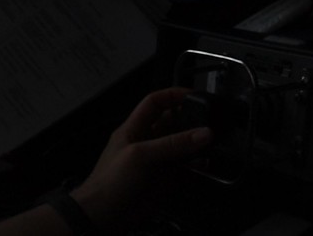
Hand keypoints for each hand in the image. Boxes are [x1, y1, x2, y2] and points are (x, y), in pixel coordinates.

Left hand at [68, 86, 211, 233]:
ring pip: (181, 148)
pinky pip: (184, 170)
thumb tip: (201, 133)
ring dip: (195, 146)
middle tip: (208, 124)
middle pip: (172, 124)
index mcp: (134, 129)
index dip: (173, 95)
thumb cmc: (108, 182)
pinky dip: (196, 167)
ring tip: (210, 144)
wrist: (103, 217)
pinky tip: (204, 165)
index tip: (193, 95)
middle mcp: (146, 143)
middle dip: (190, 122)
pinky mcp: (163, 182)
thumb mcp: (140, 155)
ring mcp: (156, 163)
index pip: (155, 102)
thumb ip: (172, 144)